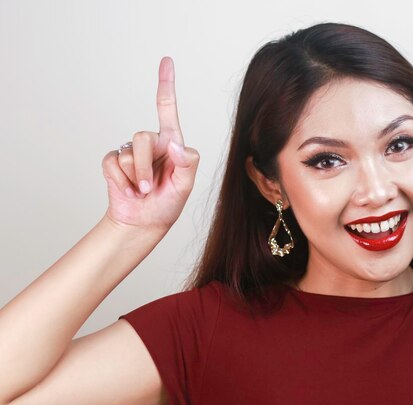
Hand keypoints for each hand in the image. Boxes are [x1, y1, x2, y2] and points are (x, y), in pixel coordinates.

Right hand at [101, 57, 199, 231]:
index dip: (166, 84)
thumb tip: (173, 143)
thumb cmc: (168, 203)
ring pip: (128, 153)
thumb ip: (187, 162)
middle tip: (150, 189)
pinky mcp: (114, 162)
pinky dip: (121, 182)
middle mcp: (151, 143)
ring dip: (136, 178)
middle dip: (145, 168)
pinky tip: (128, 191)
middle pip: (142, 137)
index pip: (167, 109)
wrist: (144, 223)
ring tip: (142, 192)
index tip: (166, 60)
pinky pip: (112, 163)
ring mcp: (130, 152)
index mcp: (171, 142)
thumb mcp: (185, 186)